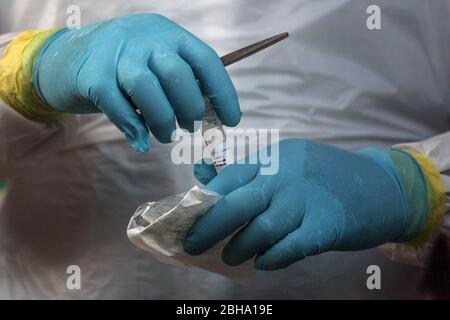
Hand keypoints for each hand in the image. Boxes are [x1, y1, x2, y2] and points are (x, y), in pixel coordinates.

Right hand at [33, 14, 239, 151]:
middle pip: (177, 74)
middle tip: (189, 127)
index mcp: (168, 34)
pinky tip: (141, 141)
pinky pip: (117, 105)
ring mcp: (115, 53)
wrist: (68, 57)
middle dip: (190, 108)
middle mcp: (144, 38)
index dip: (223, 93)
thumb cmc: (125, 67)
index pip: (205, 60)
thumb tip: (210, 116)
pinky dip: (133, 127)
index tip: (231, 120)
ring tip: (166, 135)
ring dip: (162, 120)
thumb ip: (180, 83)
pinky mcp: (91, 74)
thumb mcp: (156, 63)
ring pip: (146, 88)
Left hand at [184, 139, 424, 269]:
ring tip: (228, 257)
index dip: (205, 200)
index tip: (189, 219)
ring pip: (261, 228)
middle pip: (237, 203)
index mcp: (274, 157)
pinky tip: (264, 262)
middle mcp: (287, 175)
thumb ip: (251, 174)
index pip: (229, 177)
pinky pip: (290, 248)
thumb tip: (206, 184)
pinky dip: (272, 258)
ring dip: (239, 247)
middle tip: (193, 245)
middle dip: (209, 227)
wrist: (381, 186)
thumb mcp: (288, 164)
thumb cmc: (325, 178)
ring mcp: (307, 199)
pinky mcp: (327, 225)